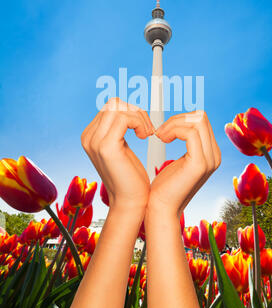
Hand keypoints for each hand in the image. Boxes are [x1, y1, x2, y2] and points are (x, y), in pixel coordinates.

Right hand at [81, 97, 154, 211]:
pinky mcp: (106, 147)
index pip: (110, 107)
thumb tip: (127, 108)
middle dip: (135, 112)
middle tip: (147, 130)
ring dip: (139, 117)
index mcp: (90, 136)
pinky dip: (139, 122)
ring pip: (119, 107)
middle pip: (114, 103)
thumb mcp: (122, 147)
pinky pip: (124, 118)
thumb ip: (119, 129)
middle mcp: (88, 137)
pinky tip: (145, 136)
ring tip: (147, 133)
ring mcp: (95, 141)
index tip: (143, 129)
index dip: (131, 112)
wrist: (131, 203)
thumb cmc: (131, 178)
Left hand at [148, 111, 220, 216]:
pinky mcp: (200, 164)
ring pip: (197, 121)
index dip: (181, 119)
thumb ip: (186, 142)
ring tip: (159, 136)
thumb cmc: (164, 187)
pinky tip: (161, 139)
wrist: (160, 209)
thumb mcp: (179, 160)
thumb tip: (183, 121)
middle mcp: (215, 156)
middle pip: (201, 117)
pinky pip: (190, 133)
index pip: (202, 120)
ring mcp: (210, 160)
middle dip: (177, 119)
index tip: (163, 131)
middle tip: (160, 132)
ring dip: (174, 123)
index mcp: (212, 154)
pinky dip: (173, 130)